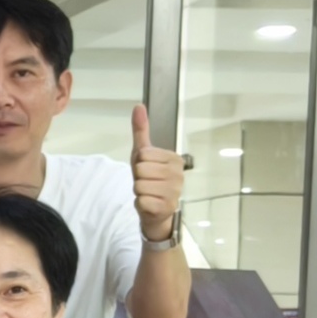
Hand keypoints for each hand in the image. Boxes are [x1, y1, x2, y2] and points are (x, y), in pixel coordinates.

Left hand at [132, 103, 183, 237]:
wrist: (156, 211)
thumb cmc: (150, 179)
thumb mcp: (143, 154)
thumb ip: (141, 130)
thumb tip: (138, 106)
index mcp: (174, 159)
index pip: (143, 154)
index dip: (139, 163)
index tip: (148, 170)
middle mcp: (178, 174)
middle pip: (140, 169)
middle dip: (138, 178)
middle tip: (148, 183)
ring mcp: (174, 191)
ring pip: (139, 185)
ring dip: (139, 191)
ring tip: (149, 193)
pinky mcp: (166, 207)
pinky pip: (141, 200)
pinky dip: (141, 204)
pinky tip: (150, 204)